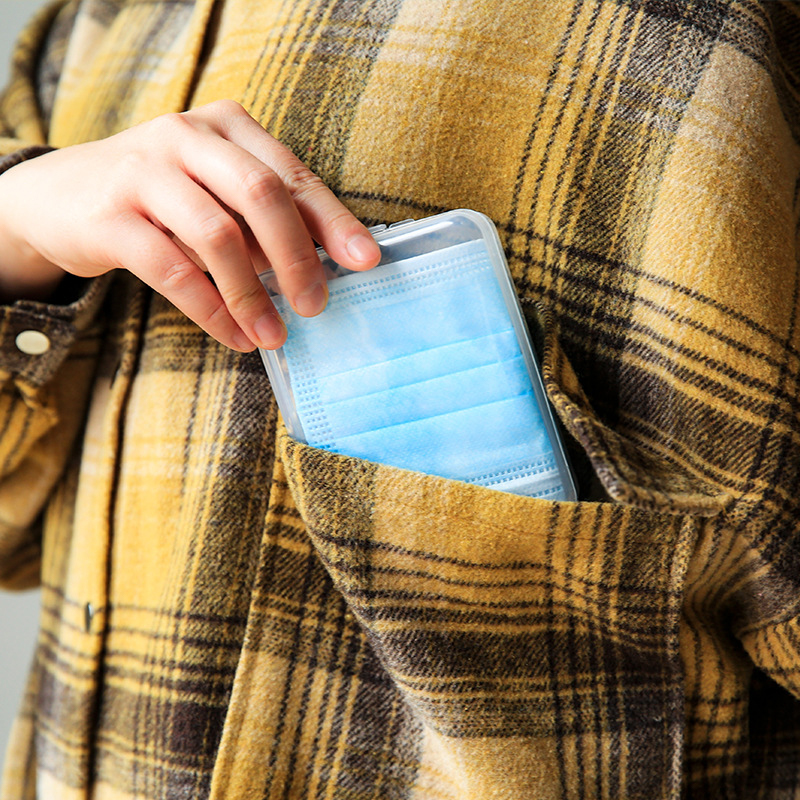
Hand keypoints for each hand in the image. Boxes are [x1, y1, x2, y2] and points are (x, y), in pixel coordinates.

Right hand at [0, 100, 380, 350]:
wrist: (61, 196)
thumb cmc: (163, 200)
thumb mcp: (216, 194)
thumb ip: (263, 220)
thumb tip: (323, 269)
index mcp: (227, 128)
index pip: (292, 174)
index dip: (333, 220)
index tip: (366, 261)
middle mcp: (187, 137)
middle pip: (261, 194)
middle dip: (297, 257)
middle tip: (316, 306)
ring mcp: (144, 171)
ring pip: (217, 235)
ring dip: (253, 295)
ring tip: (274, 335)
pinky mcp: (110, 216)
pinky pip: (173, 271)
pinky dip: (212, 310)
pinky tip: (234, 337)